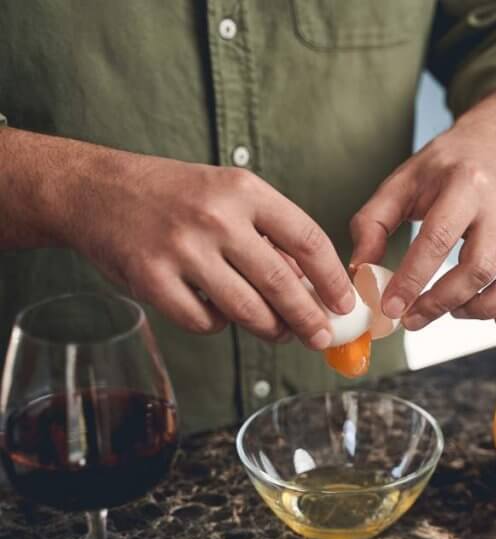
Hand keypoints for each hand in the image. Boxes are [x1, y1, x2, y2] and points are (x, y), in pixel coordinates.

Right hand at [0, 130, 354, 349]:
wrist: (96, 190)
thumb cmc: (176, 197)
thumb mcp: (228, 195)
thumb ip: (270, 236)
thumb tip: (314, 287)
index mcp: (244, 190)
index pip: (307, 240)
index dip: (332, 278)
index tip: (345, 304)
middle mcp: (215, 217)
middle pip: (281, 283)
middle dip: (310, 319)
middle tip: (323, 338)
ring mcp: (181, 249)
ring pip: (246, 309)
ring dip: (271, 329)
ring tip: (280, 333)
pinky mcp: (151, 279)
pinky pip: (203, 321)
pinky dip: (219, 326)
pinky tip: (219, 316)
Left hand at [349, 87, 495, 330]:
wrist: (493, 148)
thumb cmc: (441, 170)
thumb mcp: (400, 183)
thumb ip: (372, 224)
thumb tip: (362, 272)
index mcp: (464, 185)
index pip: (438, 239)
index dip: (413, 279)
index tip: (390, 307)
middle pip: (480, 267)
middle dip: (442, 302)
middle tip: (413, 319)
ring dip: (482, 309)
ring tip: (453, 311)